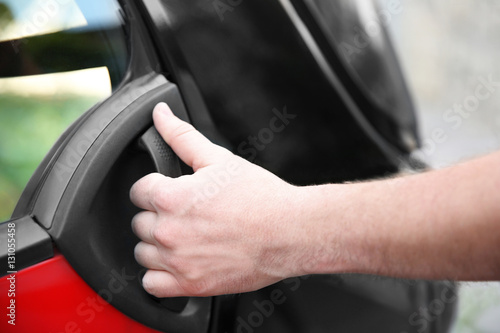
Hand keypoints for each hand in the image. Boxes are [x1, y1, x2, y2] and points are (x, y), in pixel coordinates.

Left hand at [130, 103, 307, 296]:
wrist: (290, 231)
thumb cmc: (260, 197)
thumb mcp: (219, 159)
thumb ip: (182, 135)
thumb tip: (161, 114)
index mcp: (171, 197)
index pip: (138, 191)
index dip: (155, 188)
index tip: (170, 192)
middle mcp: (169, 231)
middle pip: (139, 223)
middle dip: (158, 216)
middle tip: (185, 214)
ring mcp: (178, 262)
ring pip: (142, 253)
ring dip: (157, 245)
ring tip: (184, 237)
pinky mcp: (191, 285)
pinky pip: (153, 285)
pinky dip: (160, 276)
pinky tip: (179, 263)